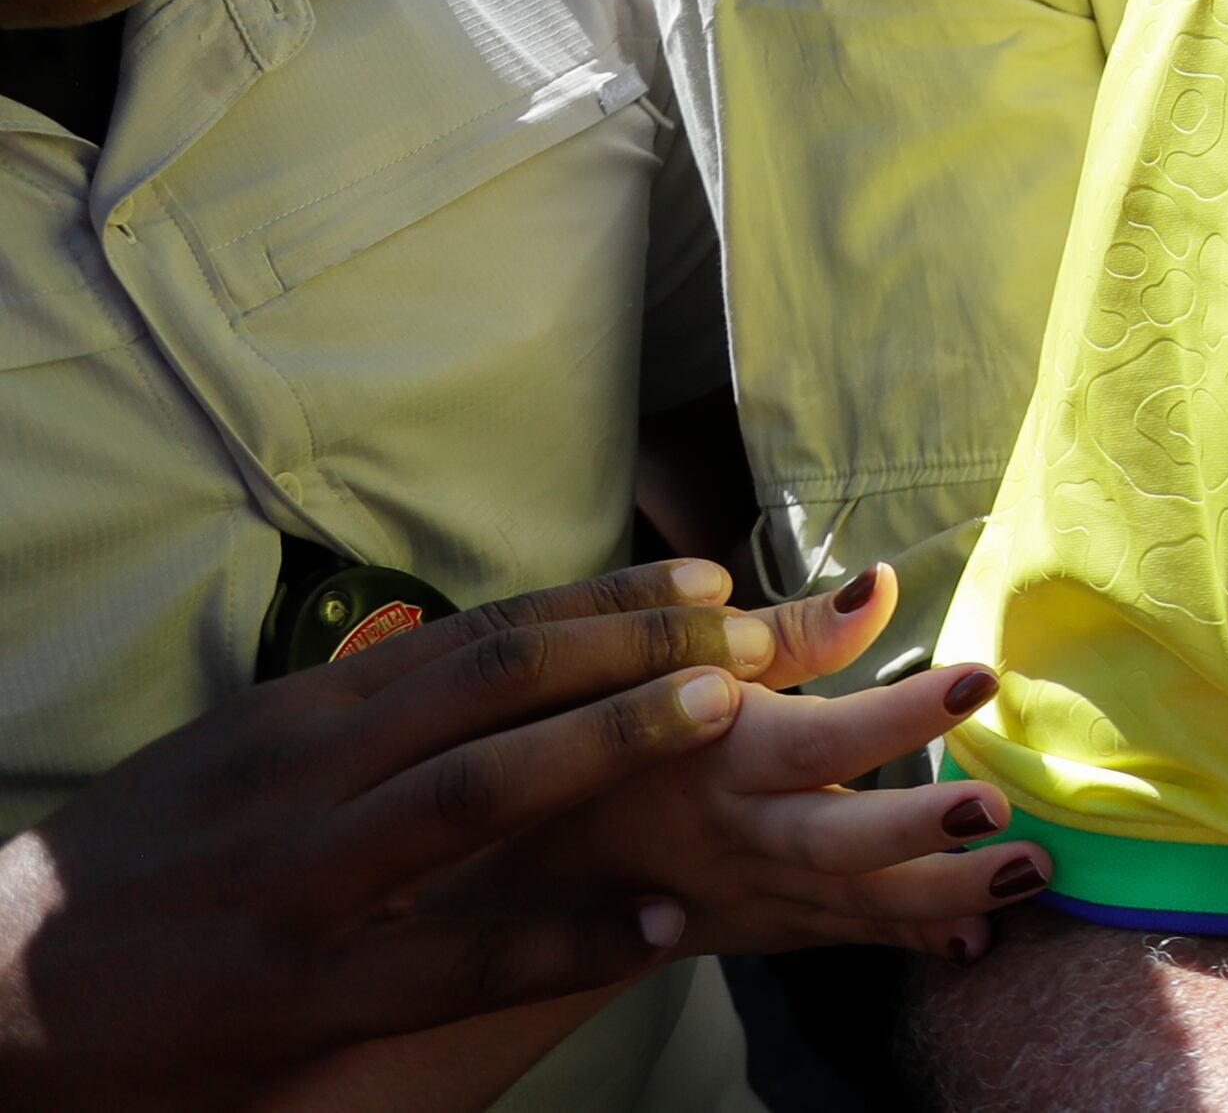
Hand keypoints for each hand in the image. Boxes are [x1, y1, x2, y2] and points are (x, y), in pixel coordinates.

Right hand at [0, 560, 930, 1101]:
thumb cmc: (129, 872)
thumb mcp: (237, 762)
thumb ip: (353, 718)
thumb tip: (473, 666)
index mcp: (301, 716)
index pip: (479, 634)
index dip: (602, 606)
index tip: (706, 587)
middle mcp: (308, 774)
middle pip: (496, 680)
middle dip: (636, 648)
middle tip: (751, 632)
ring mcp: (303, 878)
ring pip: (481, 788)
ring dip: (613, 743)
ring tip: (727, 717)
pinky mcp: (297, 987)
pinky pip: (454, 954)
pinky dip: (561, 937)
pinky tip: (652, 925)